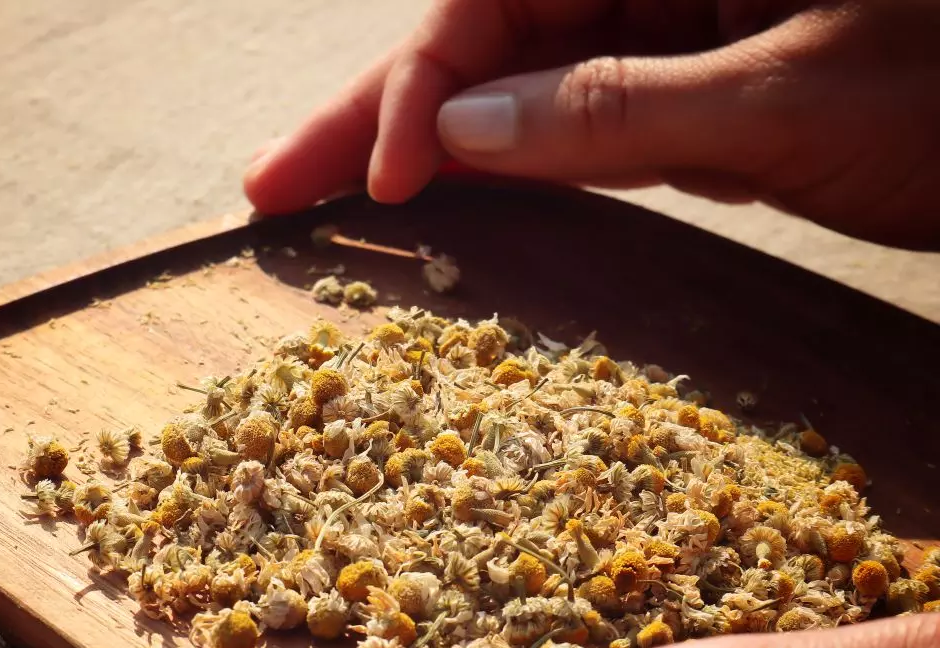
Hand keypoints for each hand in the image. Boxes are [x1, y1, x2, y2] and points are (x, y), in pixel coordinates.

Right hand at [243, 1, 939, 249]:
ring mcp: (669, 31)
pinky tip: (441, 193)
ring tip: (324, 194)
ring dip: (424, 145)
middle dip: (379, 112)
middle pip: (485, 35)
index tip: (381, 179)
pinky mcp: (689, 90)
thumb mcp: (795, 97)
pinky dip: (510, 166)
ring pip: (517, 86)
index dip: (422, 84)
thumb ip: (619, 108)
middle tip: (275, 182)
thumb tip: (457, 135)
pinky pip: (574, 123)